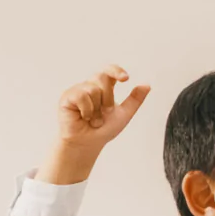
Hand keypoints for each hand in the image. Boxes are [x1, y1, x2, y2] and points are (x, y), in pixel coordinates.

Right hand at [38, 65, 151, 185]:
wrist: (88, 144)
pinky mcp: (67, 97)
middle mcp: (90, 86)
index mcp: (103, 88)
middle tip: (105, 112)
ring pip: (93, 89)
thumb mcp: (124, 114)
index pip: (109, 71)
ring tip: (93, 119)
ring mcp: (78, 90)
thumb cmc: (103, 130)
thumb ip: (135, 100)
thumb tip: (147, 85)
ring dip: (97, 109)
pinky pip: (81, 96)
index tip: (125, 79)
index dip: (116, 71)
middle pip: (102, 77)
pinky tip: (84, 118)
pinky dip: (87, 110)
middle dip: (108, 98)